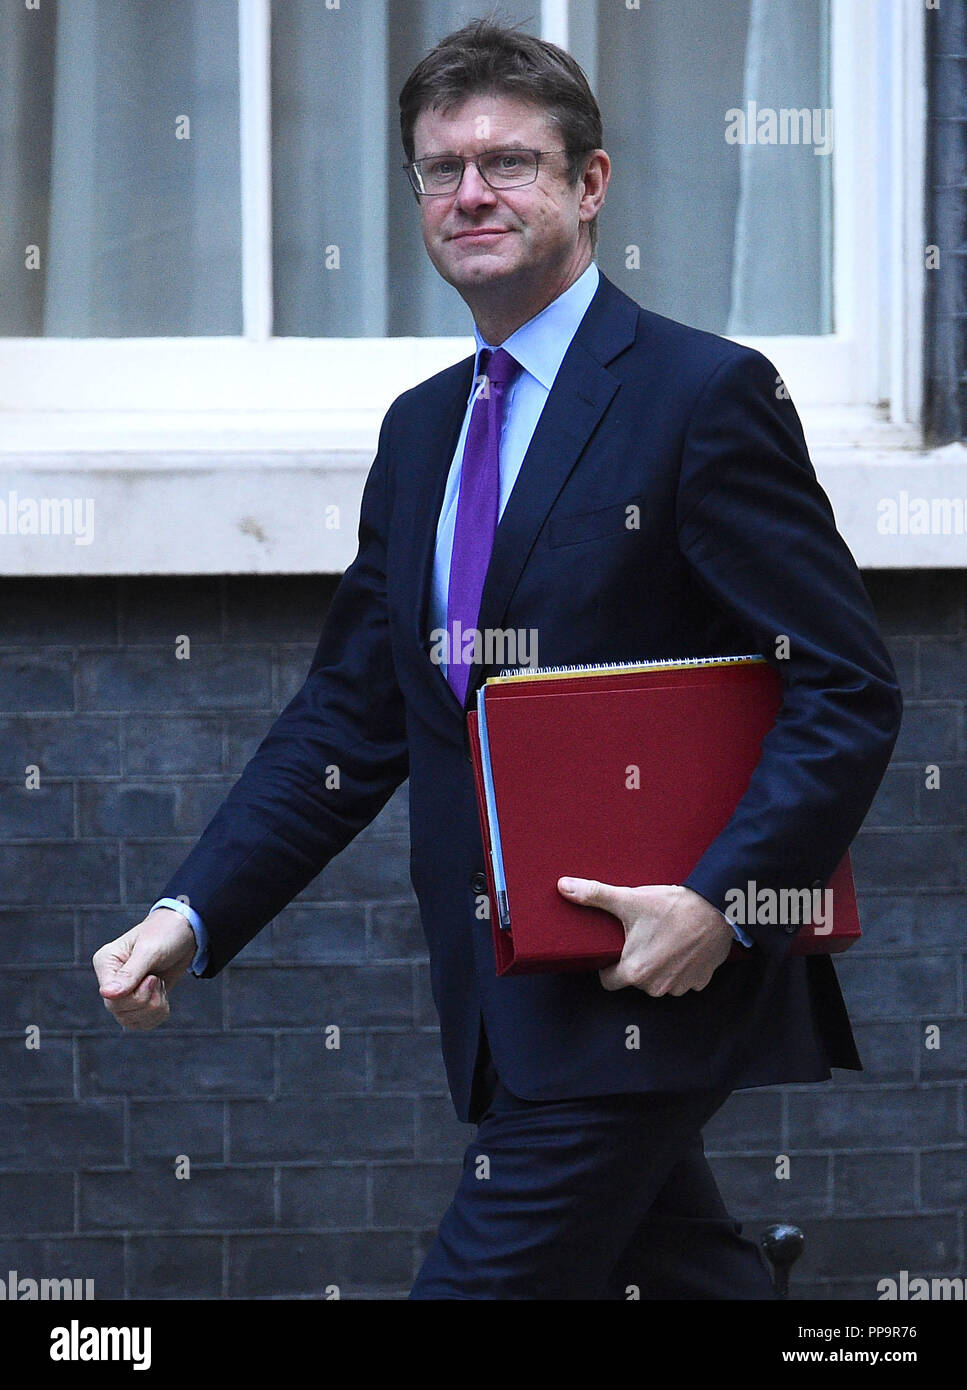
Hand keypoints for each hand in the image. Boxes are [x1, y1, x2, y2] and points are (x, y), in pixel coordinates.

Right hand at [92, 908, 196, 1029]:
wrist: (185, 932)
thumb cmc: (165, 933)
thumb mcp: (150, 950)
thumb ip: (130, 973)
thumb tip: (107, 994)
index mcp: (105, 963)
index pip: (111, 998)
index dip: (136, 995)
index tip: (152, 977)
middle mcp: (110, 980)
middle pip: (120, 1012)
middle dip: (147, 1000)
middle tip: (157, 979)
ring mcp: (123, 993)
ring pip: (130, 1021)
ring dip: (154, 1007)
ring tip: (159, 983)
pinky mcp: (137, 1002)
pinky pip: (142, 1023)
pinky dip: (158, 1014)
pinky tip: (162, 995)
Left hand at [557, 879, 733, 995]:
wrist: (717, 908)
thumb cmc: (672, 906)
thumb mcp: (629, 899)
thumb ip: (594, 895)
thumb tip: (563, 886)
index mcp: (635, 972)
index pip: (608, 981)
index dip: (608, 965)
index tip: (615, 948)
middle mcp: (657, 987)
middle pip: (635, 981)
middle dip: (635, 963)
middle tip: (642, 937)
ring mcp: (681, 987)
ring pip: (659, 982)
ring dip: (659, 967)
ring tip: (664, 940)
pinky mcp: (700, 981)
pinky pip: (683, 979)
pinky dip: (681, 967)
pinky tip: (683, 946)